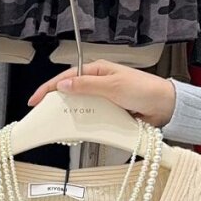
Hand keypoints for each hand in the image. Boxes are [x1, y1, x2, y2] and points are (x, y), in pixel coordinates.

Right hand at [28, 60, 176, 127]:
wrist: (165, 107)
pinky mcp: (109, 112)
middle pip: (70, 93)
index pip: (66, 77)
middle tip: (43, 115)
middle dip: (56, 103)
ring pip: (80, 107)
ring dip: (71, 115)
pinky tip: (79, 129)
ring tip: (59, 124)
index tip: (35, 100)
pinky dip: (84, 123)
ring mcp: (103, 98)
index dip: (48, 88)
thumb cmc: (145, 90)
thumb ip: (87, 85)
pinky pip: (91, 117)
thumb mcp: (112, 86)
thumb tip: (64, 84)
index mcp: (98, 71)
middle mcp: (99, 83)